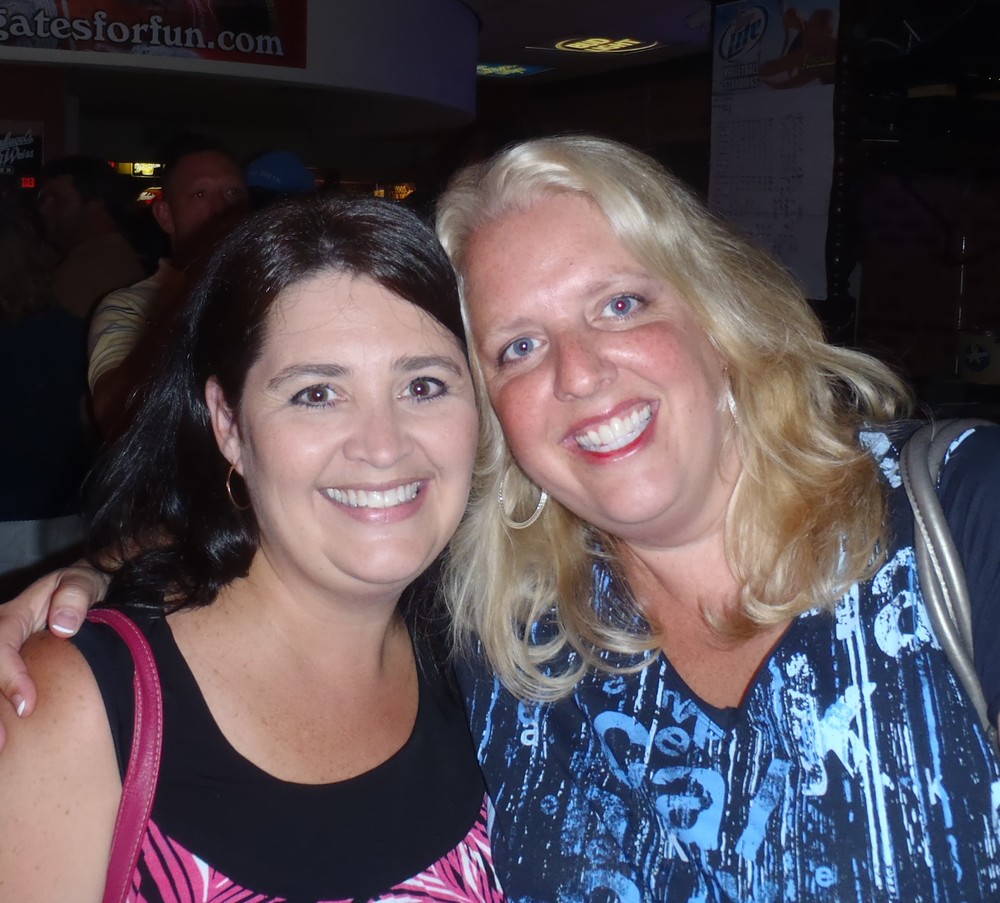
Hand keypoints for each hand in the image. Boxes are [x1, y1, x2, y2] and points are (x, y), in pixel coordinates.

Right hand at [0, 564, 106, 749]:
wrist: (76, 596)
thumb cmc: (79, 590)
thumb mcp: (82, 581)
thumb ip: (75, 595)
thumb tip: (63, 626)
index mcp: (11, 616)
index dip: (9, 676)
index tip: (27, 706)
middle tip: (3, 743)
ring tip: (0, 750)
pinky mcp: (0, 670)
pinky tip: (4, 748)